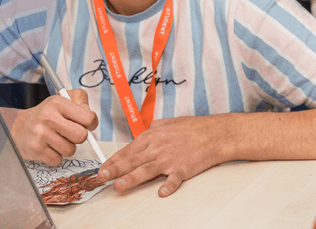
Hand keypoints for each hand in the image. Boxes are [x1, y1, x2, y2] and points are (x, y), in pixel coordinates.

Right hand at [11, 89, 97, 165]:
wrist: (18, 126)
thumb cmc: (45, 114)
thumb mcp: (61, 99)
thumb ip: (80, 101)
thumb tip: (91, 118)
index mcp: (58, 103)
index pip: (88, 117)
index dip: (91, 123)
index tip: (85, 124)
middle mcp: (48, 117)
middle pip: (81, 136)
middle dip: (79, 137)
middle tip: (70, 133)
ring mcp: (41, 134)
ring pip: (71, 150)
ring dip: (67, 147)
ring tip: (57, 139)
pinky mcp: (37, 149)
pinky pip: (58, 160)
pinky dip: (56, 156)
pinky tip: (49, 147)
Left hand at [97, 115, 229, 196]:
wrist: (214, 133)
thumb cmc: (191, 128)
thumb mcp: (167, 123)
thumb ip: (152, 129)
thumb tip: (143, 134)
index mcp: (151, 136)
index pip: (127, 150)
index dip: (113, 161)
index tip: (102, 169)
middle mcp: (157, 147)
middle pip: (132, 160)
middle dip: (115, 170)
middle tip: (102, 177)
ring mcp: (170, 158)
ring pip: (147, 170)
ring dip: (132, 178)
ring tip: (119, 186)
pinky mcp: (184, 167)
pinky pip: (175, 178)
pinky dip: (169, 185)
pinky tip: (161, 193)